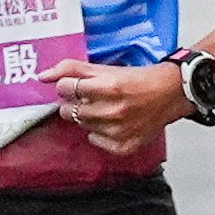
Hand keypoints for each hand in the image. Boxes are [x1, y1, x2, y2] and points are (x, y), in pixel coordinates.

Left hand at [52, 60, 183, 154]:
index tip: (75, 85)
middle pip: (70, 111)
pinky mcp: (124, 146)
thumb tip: (43, 75)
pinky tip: (112, 123)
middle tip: (90, 98)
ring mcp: (119, 131)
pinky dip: (100, 133)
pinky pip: (96, 141)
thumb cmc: (140, 79)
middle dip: (75, 103)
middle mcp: (113, 111)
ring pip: (82, 126)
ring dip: (88, 117)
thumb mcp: (106, 68)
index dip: (67, 86)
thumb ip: (72, 68)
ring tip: (105, 108)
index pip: (65, 88)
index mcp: (109, 87)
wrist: (171, 94)